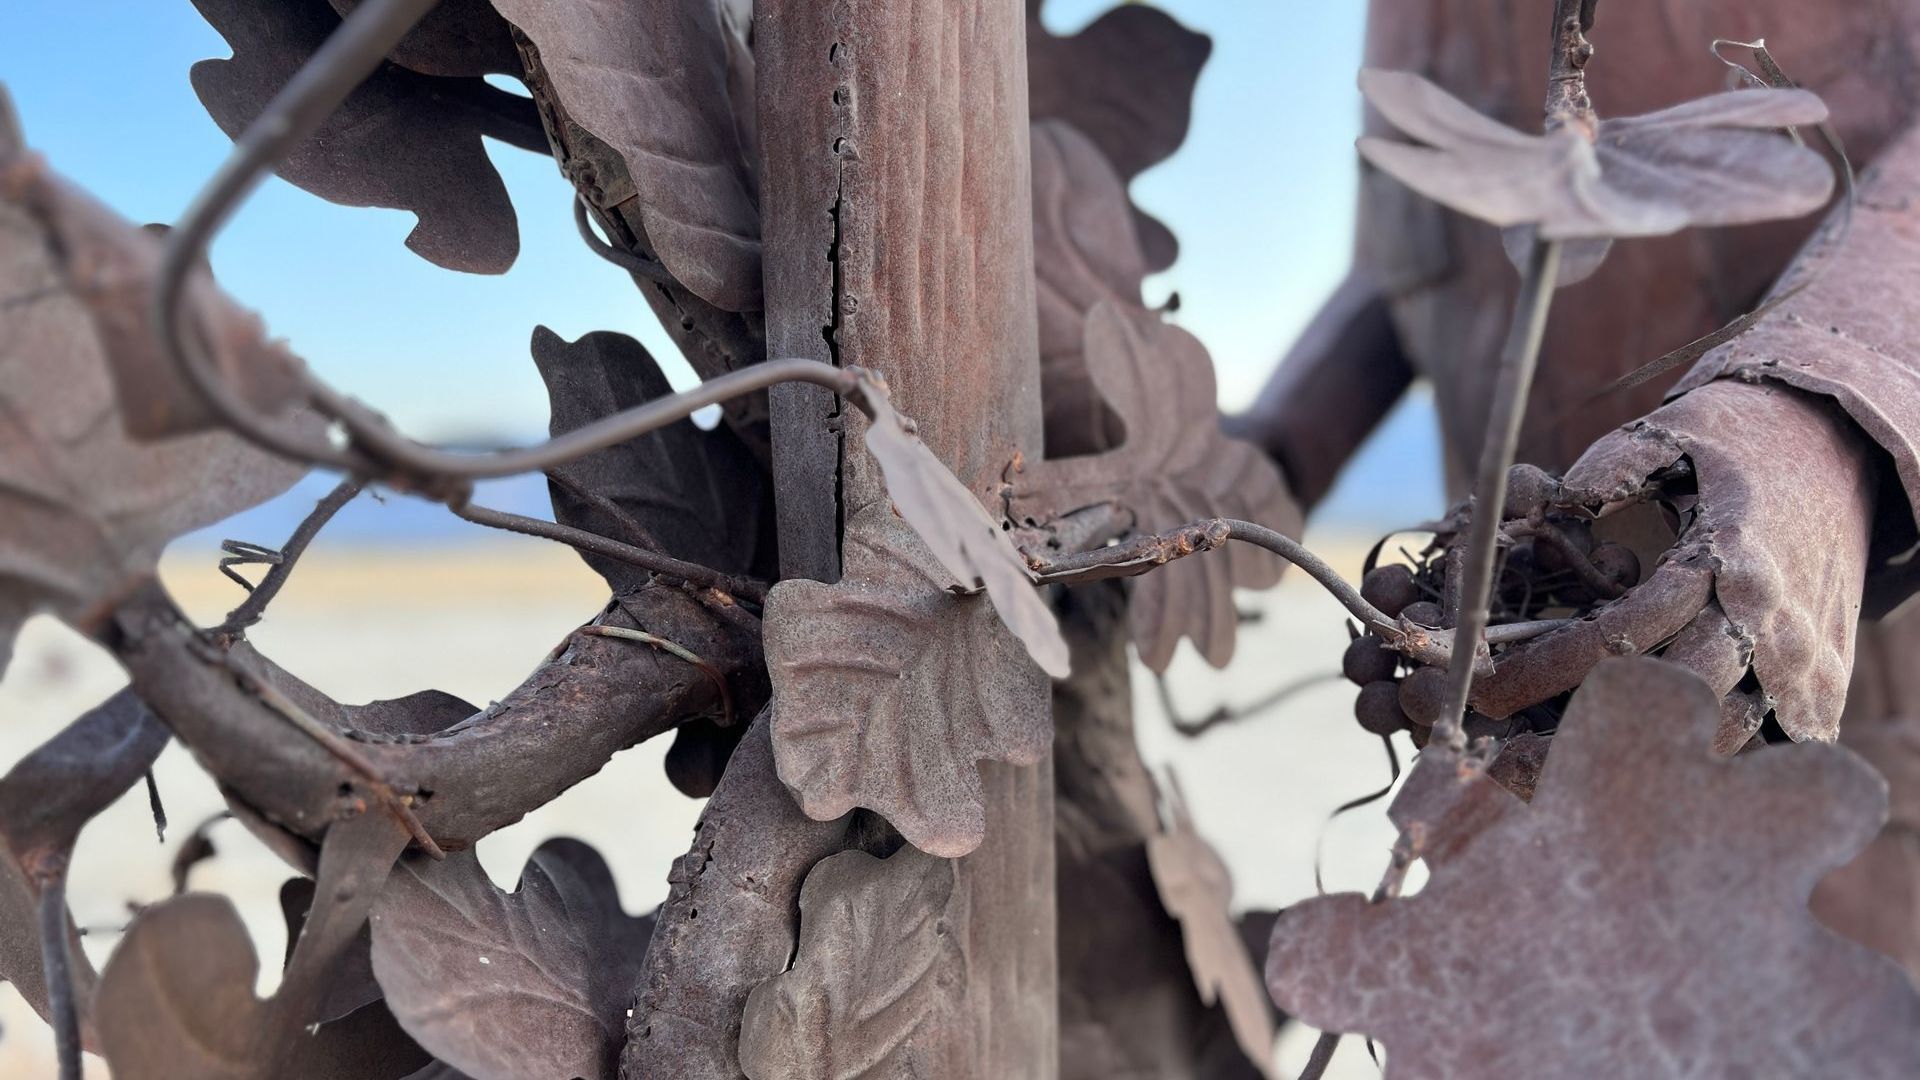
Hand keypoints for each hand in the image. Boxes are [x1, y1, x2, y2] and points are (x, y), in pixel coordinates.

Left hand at [1468, 379, 1875, 748]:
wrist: (1848, 452)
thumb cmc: (1746, 442)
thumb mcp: (1678, 432)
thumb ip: (1613, 465)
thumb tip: (1548, 497)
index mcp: (1729, 558)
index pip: (1628, 631)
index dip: (1550, 666)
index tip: (1486, 688)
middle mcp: (1771, 623)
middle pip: (1672, 704)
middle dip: (1583, 736)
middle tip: (1503, 757)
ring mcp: (1804, 665)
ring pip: (1718, 741)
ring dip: (1637, 765)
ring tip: (1551, 777)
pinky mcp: (1821, 690)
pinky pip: (1762, 750)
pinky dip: (1698, 767)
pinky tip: (1633, 777)